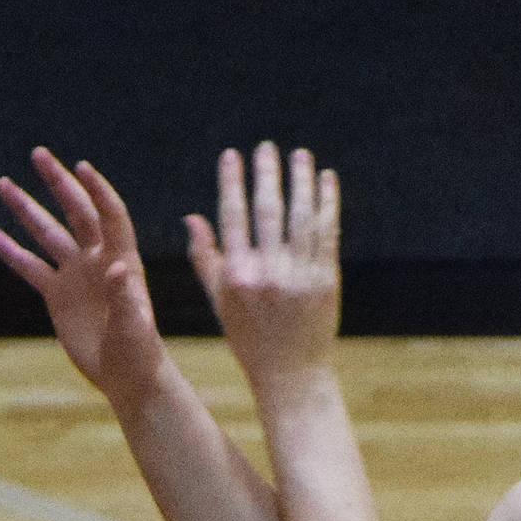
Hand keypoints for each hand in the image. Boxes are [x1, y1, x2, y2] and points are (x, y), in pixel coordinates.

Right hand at [0, 148, 165, 412]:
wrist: (126, 376)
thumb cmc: (139, 351)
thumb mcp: (134, 325)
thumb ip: (124, 296)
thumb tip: (117, 270)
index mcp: (121, 259)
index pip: (109, 215)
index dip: (97, 191)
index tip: (80, 167)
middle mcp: (97, 259)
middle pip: (75, 211)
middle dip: (57, 182)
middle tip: (38, 154)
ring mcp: (75, 275)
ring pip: (47, 233)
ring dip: (26, 209)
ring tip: (3, 184)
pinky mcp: (57, 296)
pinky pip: (31, 269)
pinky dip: (13, 253)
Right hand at [186, 143, 340, 389]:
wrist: (290, 373)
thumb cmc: (250, 338)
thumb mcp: (220, 302)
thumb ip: (206, 257)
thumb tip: (192, 217)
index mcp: (237, 278)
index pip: (233, 218)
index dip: (232, 183)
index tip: (233, 155)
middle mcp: (267, 274)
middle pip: (268, 210)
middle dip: (267, 174)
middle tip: (267, 147)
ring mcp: (299, 276)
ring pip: (301, 216)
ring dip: (301, 180)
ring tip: (300, 155)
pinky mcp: (326, 280)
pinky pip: (327, 232)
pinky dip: (328, 202)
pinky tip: (325, 180)